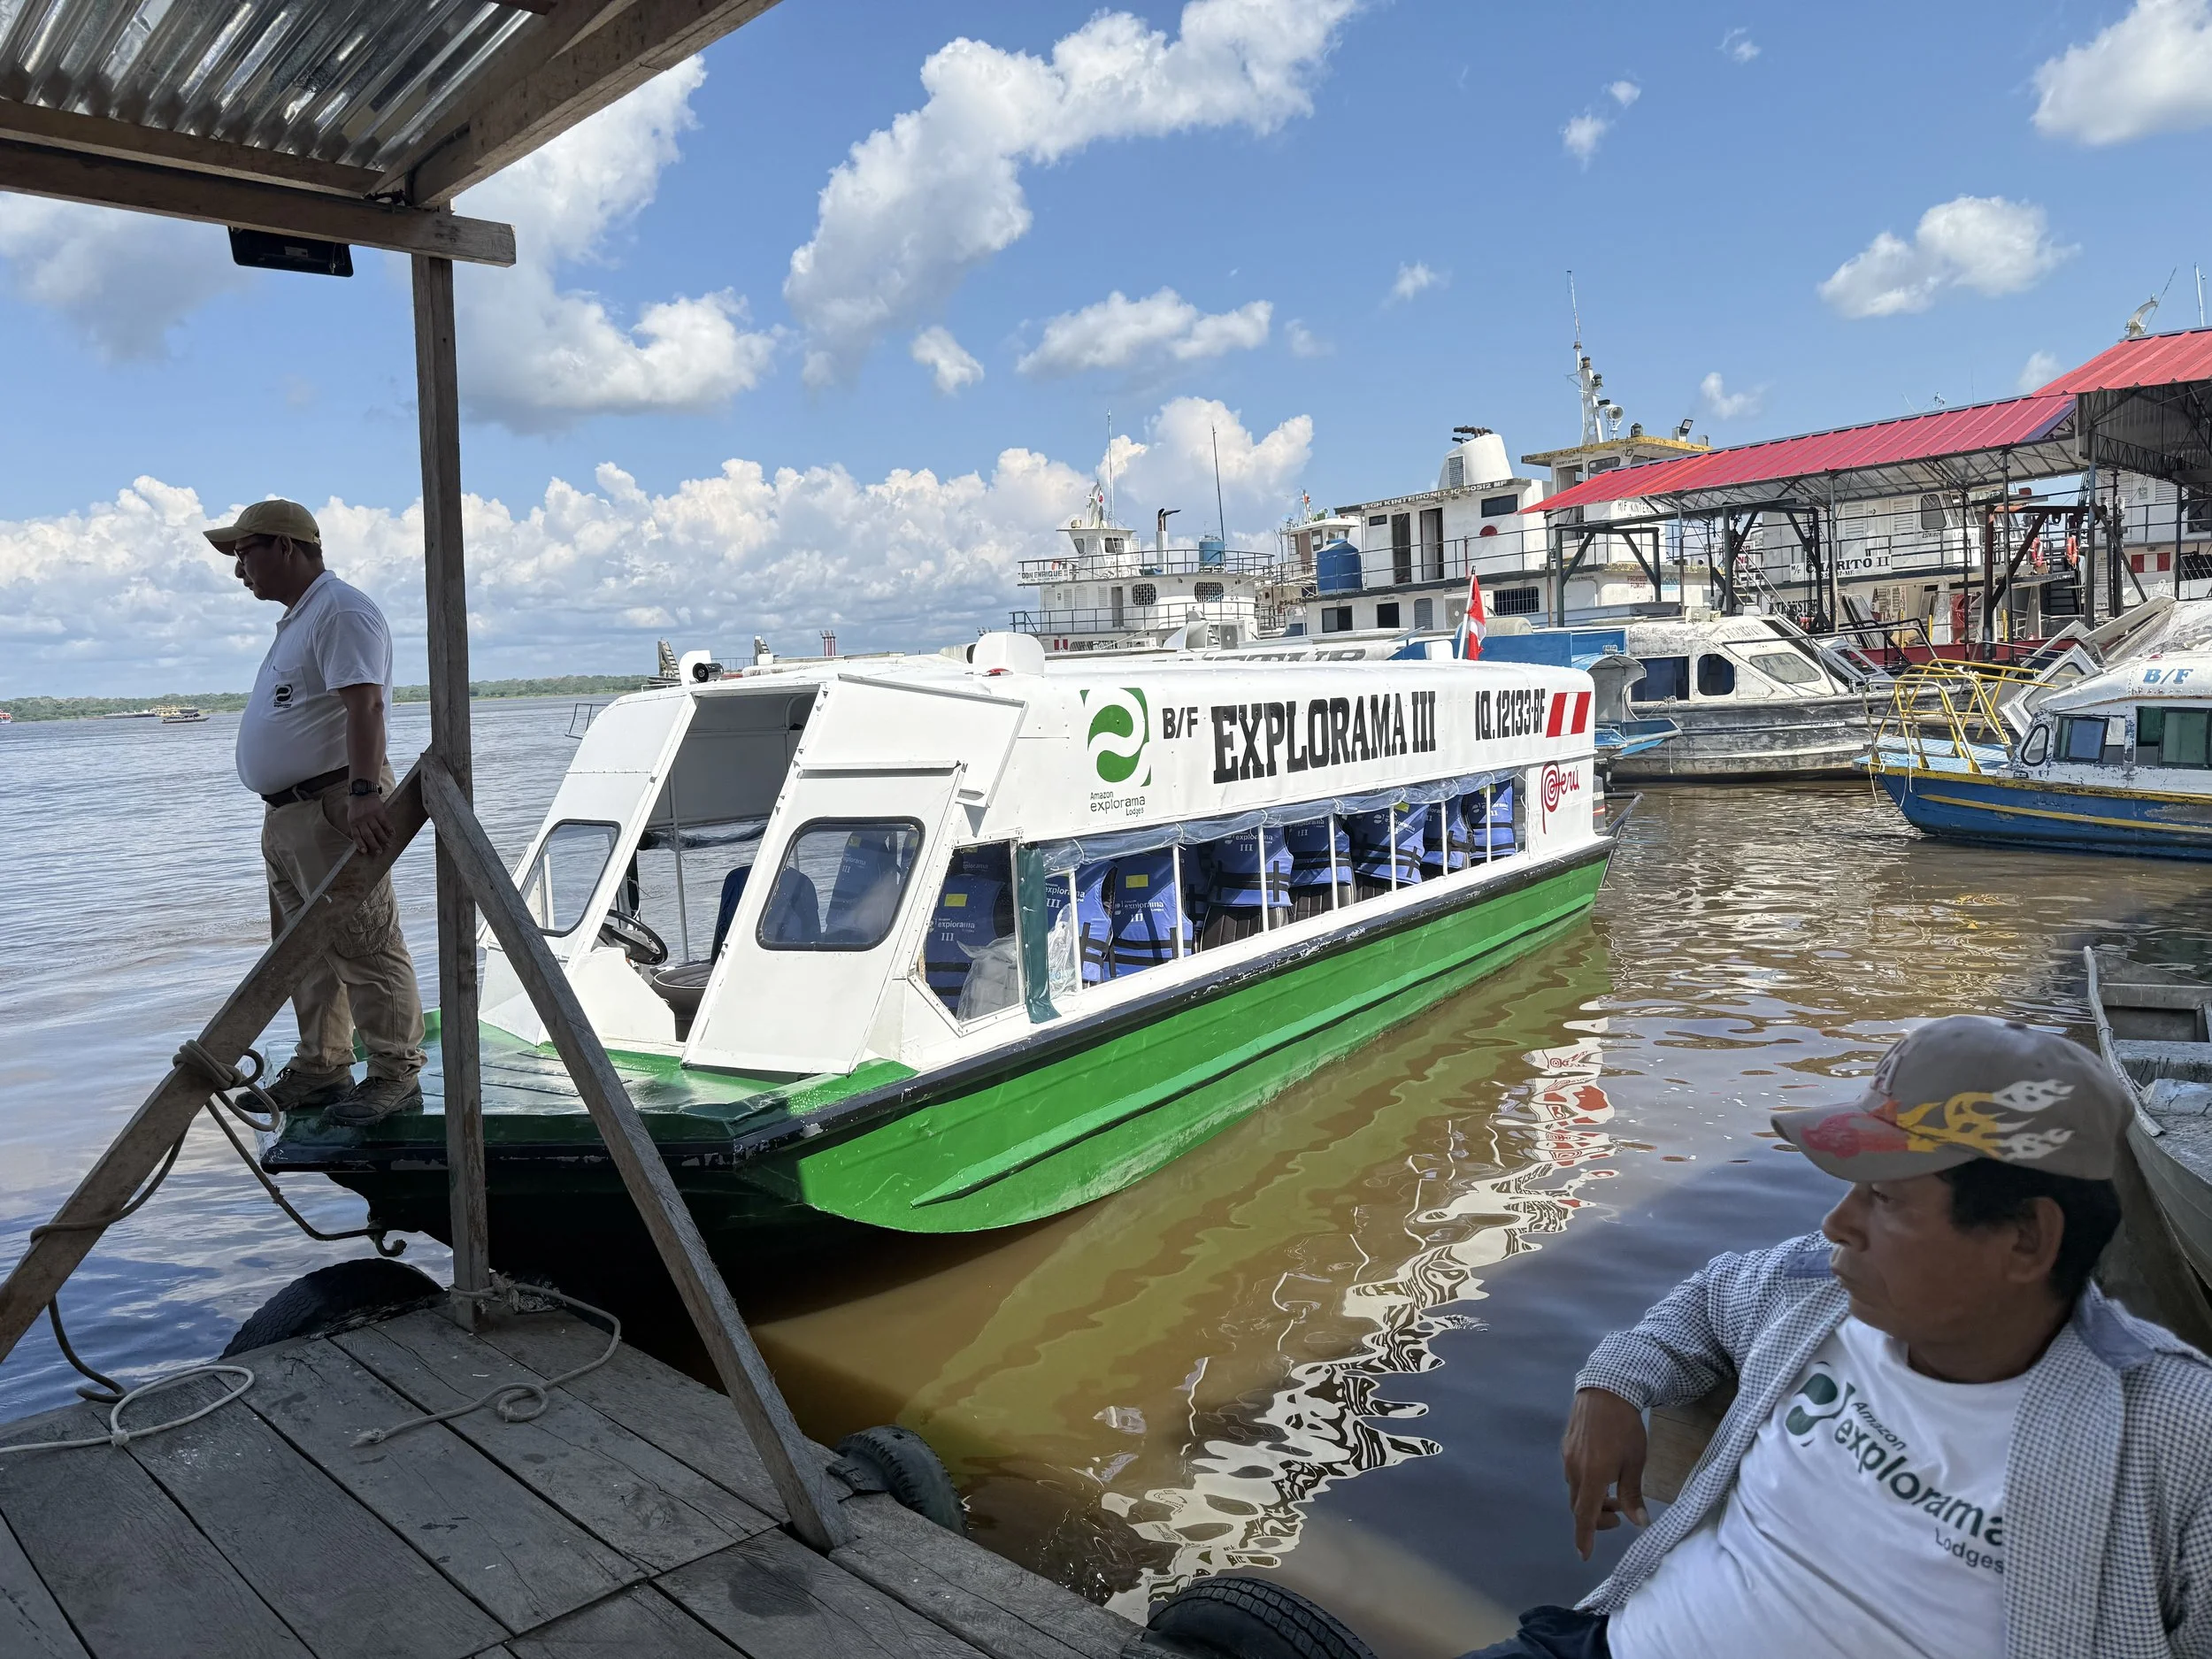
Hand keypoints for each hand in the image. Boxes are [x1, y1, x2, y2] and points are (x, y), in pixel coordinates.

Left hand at [345, 788, 393, 857]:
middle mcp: (361, 820)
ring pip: (377, 830)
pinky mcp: (378, 811)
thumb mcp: (351, 816)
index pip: (356, 836)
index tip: (365, 852)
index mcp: (353, 822)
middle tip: (379, 852)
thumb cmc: (356, 807)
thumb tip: (359, 841)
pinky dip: (389, 828)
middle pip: (368, 835)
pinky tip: (392, 833)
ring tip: (388, 845)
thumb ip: (355, 827)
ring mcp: (370, 816)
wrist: (362, 791)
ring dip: (383, 838)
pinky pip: (384, 821)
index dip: (360, 844)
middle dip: (374, 844)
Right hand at [1563, 1387, 1648, 1559]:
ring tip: (1615, 1491)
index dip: (1585, 1537)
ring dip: (1592, 1499)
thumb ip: (1632, 1495)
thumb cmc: (1625, 1428)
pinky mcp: (1567, 1446)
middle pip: (1578, 1505)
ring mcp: (1567, 1457)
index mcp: (1592, 1477)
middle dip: (1596, 1517)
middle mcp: (1574, 1470)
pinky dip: (1587, 1483)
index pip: (1584, 1515)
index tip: (1585, 1554)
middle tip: (1619, 1515)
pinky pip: (1573, 1473)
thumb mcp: (1635, 1463)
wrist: (1606, 1390)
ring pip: (1576, 1489)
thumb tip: (1639, 1523)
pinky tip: (1603, 1471)